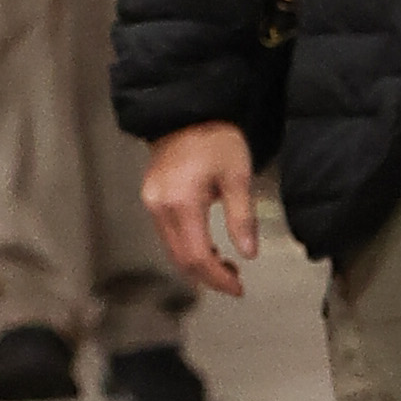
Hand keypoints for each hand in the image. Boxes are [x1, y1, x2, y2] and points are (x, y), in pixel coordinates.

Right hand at [142, 123, 258, 297]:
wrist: (188, 112)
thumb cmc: (216, 138)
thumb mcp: (238, 176)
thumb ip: (242, 218)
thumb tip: (249, 253)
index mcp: (181, 203)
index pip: (197, 256)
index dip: (217, 278)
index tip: (238, 288)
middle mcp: (159, 207)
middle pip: (180, 259)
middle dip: (208, 277)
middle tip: (235, 284)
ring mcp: (151, 204)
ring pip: (172, 250)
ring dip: (198, 265)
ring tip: (227, 268)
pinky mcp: (152, 199)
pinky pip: (167, 236)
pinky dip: (188, 249)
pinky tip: (210, 248)